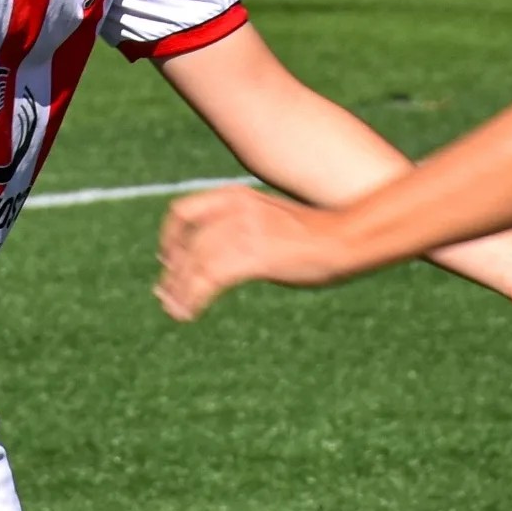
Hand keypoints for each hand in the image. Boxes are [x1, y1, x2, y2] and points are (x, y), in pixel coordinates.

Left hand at [157, 187, 335, 319]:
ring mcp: (242, 232)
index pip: (183, 212)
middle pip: (186, 243)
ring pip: (192, 265)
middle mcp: (234, 210)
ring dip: (178, 291)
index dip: (170, 238)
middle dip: (173, 272)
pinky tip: (187, 314)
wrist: (345, 237)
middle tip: (166, 296)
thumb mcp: (273, 217)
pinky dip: (191, 298)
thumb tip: (229, 252)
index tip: (167, 260)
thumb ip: (247, 226)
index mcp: (237, 196)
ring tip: (175, 311)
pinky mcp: (251, 257)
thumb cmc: (319, 232)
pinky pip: (207, 280)